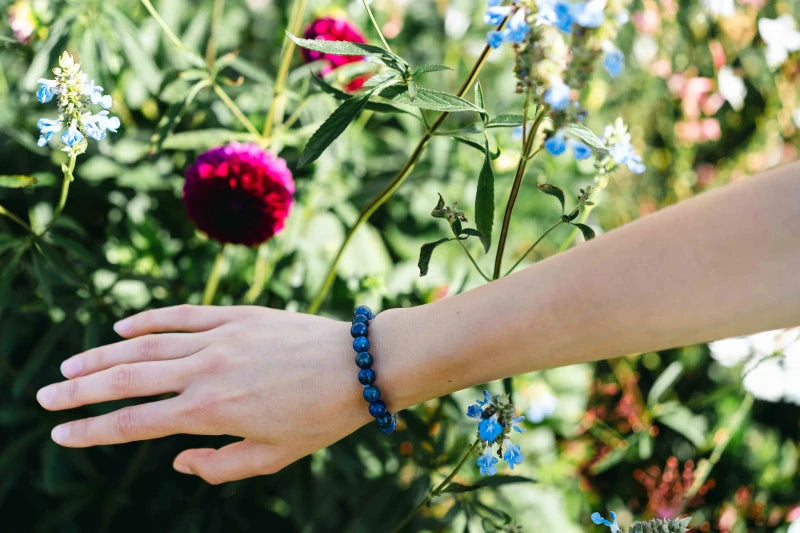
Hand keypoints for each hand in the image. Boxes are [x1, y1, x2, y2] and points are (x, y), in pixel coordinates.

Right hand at [35, 305, 376, 483]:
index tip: (62, 435)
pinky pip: (183, 315)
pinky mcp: (238, 315)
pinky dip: (149, 320)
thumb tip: (177, 458)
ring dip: (102, 356)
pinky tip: (123, 328)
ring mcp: (221, 338)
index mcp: (212, 412)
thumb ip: (219, 465)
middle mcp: (207, 372)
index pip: (135, 423)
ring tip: (69, 368)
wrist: (361, 366)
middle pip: (127, 380)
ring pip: (146, 345)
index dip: (93, 431)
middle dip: (80, 392)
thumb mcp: (274, 457)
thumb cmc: (321, 418)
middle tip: (44, 399)